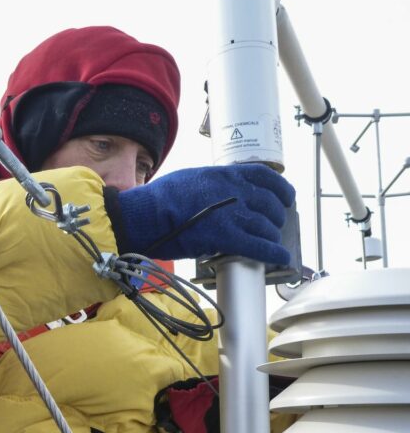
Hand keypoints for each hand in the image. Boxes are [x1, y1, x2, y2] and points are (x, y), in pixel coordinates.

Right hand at [114, 163, 293, 263]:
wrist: (148, 214)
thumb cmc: (161, 198)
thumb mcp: (193, 178)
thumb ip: (213, 185)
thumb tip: (220, 194)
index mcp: (226, 175)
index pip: (265, 176)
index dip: (280, 187)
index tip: (286, 195)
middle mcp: (234, 192)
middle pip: (270, 203)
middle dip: (276, 216)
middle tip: (275, 225)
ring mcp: (232, 215)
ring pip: (266, 226)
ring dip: (273, 236)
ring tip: (273, 243)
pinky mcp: (227, 237)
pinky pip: (259, 246)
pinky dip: (273, 253)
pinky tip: (281, 257)